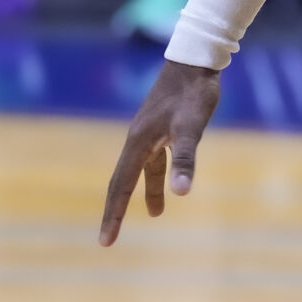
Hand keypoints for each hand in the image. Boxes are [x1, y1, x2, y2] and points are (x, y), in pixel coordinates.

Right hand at [99, 59, 221, 243]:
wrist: (196, 60)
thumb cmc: (194, 92)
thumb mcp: (193, 127)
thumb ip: (186, 158)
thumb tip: (181, 192)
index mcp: (138, 142)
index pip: (120, 186)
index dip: (113, 215)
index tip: (105, 241)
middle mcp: (138, 140)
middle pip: (122, 182)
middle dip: (116, 210)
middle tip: (109, 239)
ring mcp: (149, 134)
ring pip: (143, 171)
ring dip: (148, 192)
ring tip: (157, 214)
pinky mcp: (162, 128)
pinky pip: (156, 159)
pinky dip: (161, 174)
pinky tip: (173, 181)